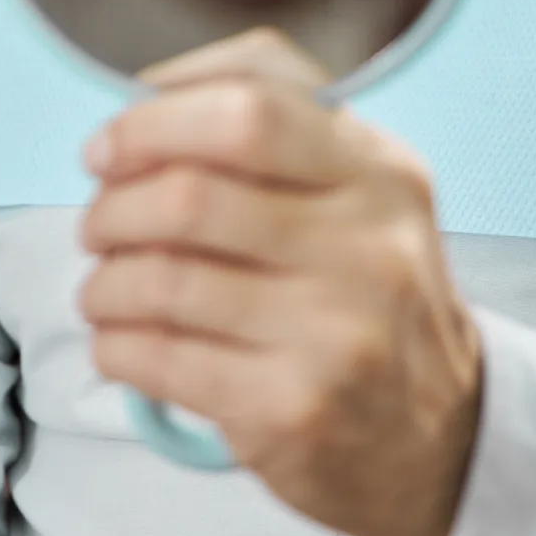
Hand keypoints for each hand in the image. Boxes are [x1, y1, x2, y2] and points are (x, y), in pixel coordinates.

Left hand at [80, 38, 481, 535]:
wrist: (439, 438)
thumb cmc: (367, 289)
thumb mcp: (357, 187)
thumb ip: (271, 122)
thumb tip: (144, 98)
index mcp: (379, 170)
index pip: (249, 108)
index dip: (153, 122)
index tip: (107, 146)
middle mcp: (369, 246)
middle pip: (192, 197)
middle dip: (115, 207)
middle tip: (96, 223)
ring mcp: (337, 332)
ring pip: (165, 281)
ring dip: (105, 283)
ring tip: (101, 288)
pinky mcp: (296, 409)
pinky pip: (163, 360)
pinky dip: (115, 344)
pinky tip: (117, 341)